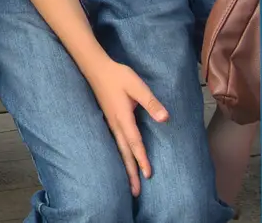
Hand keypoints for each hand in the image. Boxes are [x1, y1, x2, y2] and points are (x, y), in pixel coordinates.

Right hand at [82, 58, 168, 196]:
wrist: (96, 68)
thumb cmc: (118, 76)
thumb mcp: (137, 86)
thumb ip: (151, 102)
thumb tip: (165, 118)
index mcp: (124, 118)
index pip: (135, 143)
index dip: (142, 159)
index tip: (148, 175)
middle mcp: (116, 125)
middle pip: (124, 153)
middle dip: (131, 173)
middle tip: (135, 192)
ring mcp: (111, 124)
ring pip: (119, 150)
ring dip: (125, 168)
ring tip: (130, 183)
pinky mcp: (109, 121)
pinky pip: (116, 144)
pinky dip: (120, 156)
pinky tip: (122, 161)